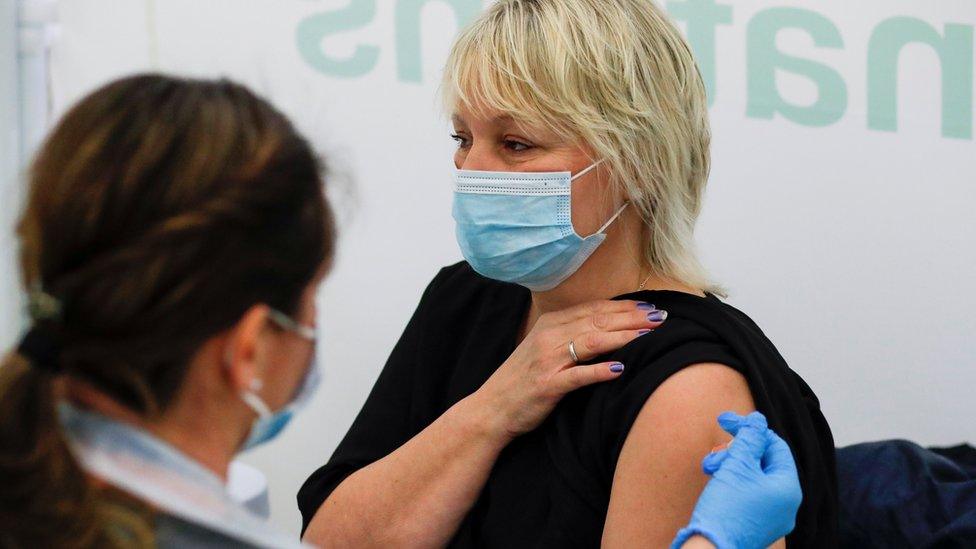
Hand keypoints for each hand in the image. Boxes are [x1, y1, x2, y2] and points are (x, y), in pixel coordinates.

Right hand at [474, 300, 665, 438]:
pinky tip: (620, 369)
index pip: (594, 309)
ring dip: (623, 337)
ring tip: (649, 335)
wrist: (492, 409)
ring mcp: (547, 361)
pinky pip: (577, 376)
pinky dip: (598, 371)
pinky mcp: (546, 386)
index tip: (651, 306)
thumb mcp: (545, 349)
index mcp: (550, 324)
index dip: (624, 306)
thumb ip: (572, 335)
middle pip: (598, 321)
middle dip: (632, 317)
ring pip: (592, 342)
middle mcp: (549, 337)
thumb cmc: (524, 380)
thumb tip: (609, 327)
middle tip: (661, 317)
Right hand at [671, 412, 802, 548]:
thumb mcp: (737, 465)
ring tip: (709, 468)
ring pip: (753, 478)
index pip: (775, 446)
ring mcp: (772, 517)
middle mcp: (786, 504)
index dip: (750, 430)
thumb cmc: (726, 507)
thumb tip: (758, 420)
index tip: (725, 421)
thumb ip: (749, 438)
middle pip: (764, 462)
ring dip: (730, 465)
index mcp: (788, 488)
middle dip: (736, 451)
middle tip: (714, 451)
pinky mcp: (756, 525)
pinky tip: (715, 481)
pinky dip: (732, 483)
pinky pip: (749, 494)